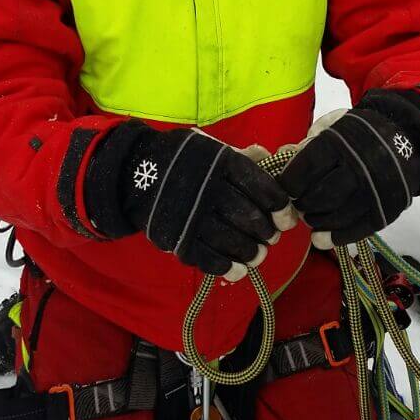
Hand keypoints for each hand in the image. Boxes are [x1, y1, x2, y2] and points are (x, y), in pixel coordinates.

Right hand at [84, 122, 292, 277]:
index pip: (262, 188)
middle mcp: (209, 188)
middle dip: (266, 233)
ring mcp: (192, 215)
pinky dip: (227, 267)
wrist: (134, 173)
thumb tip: (268, 156)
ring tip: (256, 256)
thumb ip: (240, 156)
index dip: (280, 208)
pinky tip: (237, 270)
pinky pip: (208, 258)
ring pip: (232, 241)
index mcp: (222, 163)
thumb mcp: (211, 149)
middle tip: (269, 239)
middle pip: (250, 218)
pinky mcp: (178, 237)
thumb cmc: (184, 160)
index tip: (286, 220)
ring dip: (251, 253)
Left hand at [280, 89, 419, 247]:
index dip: (289, 184)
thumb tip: (284, 156)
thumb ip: (307, 143)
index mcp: (339, 142)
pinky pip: (358, 229)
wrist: (407, 136)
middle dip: (303, 205)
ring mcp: (374, 189)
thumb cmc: (359, 134)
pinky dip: (336, 237)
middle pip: (319, 196)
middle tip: (299, 206)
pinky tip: (321, 239)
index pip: (304, 170)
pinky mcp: (388, 208)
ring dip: (317, 222)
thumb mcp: (333, 126)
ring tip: (311, 218)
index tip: (286, 189)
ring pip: (336, 216)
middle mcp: (358, 166)